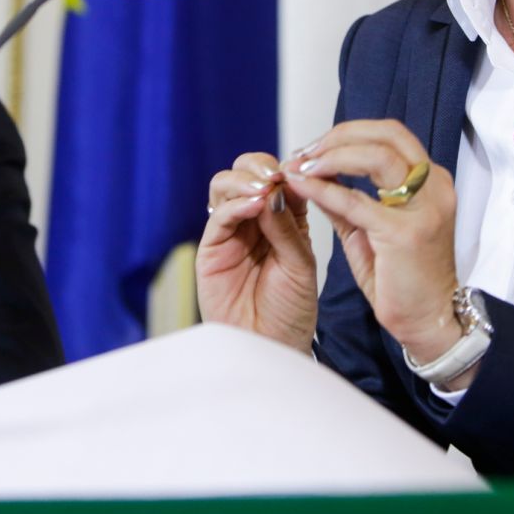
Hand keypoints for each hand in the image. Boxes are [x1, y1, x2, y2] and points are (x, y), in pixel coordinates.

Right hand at [195, 152, 317, 353]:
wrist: (273, 347)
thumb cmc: (291, 310)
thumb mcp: (300, 263)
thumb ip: (287, 225)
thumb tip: (275, 185)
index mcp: (284, 218)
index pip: (280, 177)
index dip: (288, 169)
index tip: (301, 170)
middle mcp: (254, 219)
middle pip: (246, 171)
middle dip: (260, 166)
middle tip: (275, 176)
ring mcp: (231, 231)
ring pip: (225, 185)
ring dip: (244, 180)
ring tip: (263, 189)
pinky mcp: (211, 248)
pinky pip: (218, 216)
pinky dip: (235, 204)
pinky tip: (253, 205)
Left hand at [279, 120, 461, 364]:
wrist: (429, 320)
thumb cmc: (404, 278)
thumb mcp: (372, 230)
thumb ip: (348, 201)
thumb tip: (315, 176)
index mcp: (430, 181)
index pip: (390, 135)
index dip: (348, 134)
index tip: (313, 148)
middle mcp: (434, 186)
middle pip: (386, 134)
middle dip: (338, 136)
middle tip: (304, 152)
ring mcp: (423, 208)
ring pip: (376, 156)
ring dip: (331, 155)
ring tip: (301, 166)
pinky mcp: (404, 233)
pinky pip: (356, 201)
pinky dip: (324, 190)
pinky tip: (302, 187)